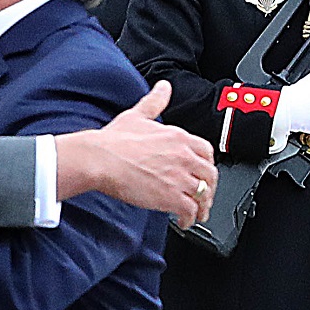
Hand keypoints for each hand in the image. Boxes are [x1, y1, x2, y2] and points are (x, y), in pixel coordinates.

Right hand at [56, 82, 217, 228]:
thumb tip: (163, 87)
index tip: (202, 172)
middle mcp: (184, 156)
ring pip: (203, 194)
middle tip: (204, 196)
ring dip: (203, 206)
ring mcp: (180, 177)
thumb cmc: (113, 140)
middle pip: (209, 175)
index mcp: (179, 137)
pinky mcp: (171, 196)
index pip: (206, 151)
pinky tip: (185, 222)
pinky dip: (190, 218)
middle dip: (209, 187)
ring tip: (198, 213)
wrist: (100, 159)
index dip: (207, 164)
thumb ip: (155, 101)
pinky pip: (190, 210)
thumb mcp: (138, 115)